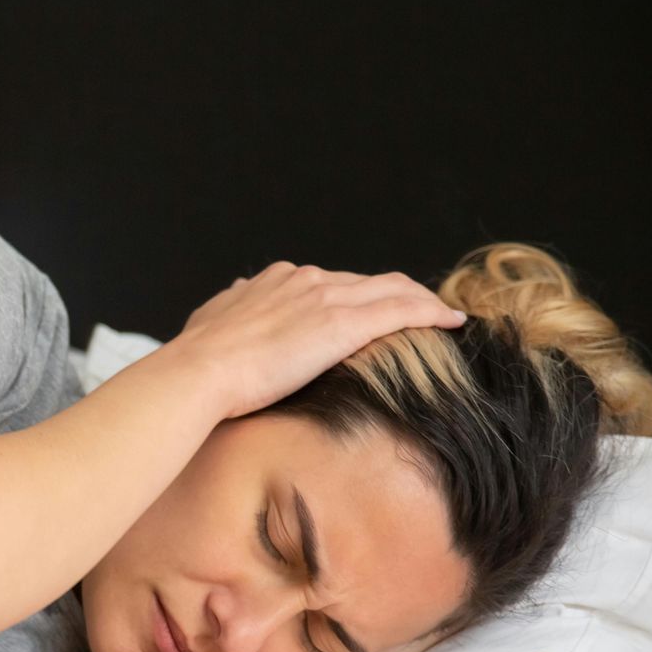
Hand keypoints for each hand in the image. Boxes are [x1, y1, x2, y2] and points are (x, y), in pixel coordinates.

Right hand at [173, 262, 466, 419]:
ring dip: (422, 301)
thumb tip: (236, 294)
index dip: (358, 296)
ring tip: (443, 317)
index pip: (332, 283)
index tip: (372, 311)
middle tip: (423, 312)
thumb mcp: (212, 322)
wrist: (199, 372)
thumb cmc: (199, 359)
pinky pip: (402, 310)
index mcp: (278, 281)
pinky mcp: (342, 324)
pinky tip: (451, 322)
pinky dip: (431, 312)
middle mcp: (307, 280)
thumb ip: (231, 306)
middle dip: (398, 294)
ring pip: (392, 289)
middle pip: (368, 282)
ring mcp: (326, 298)